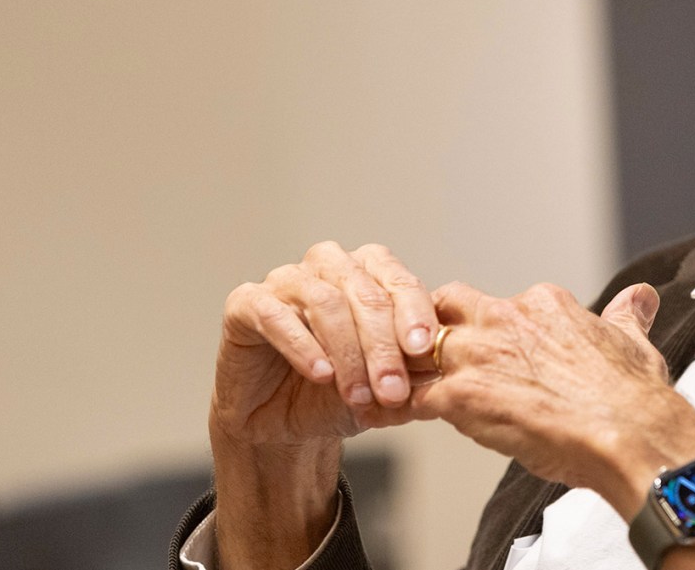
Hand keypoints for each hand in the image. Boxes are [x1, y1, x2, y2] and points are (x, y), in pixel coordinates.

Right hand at [208, 241, 437, 568]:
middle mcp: (329, 267)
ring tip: (360, 394)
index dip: (415, 314)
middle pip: (365, 292)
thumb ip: (413, 375)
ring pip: (325, 301)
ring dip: (347, 353)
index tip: (426, 349)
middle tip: (394, 390)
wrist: (281, 428)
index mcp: (368, 274)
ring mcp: (286, 280)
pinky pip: (276, 315)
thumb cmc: (336, 397)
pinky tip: (321, 374)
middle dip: (383, 346)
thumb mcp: (384, 390)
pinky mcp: (246, 303)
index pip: (399, 283)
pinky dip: (303, 346)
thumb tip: (448, 369)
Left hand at [411, 281, 694, 518]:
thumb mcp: (632, 342)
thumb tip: (639, 298)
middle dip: (433, 326)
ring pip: (416, 346)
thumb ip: (625, 317)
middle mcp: (505, 318)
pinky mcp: (461, 396)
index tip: (491, 352)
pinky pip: (412, 396)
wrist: (629, 433)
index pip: (497, 304)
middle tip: (430, 355)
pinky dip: (400, 406)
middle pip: (444, 304)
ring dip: (410, 367)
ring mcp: (479, 355)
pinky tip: (394, 417)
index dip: (488, 329)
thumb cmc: (632, 397)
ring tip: (401, 388)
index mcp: (543, 304)